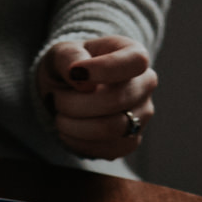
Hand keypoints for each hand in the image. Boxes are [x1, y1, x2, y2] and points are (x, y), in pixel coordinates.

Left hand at [39, 35, 157, 160]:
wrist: (68, 90)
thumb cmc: (69, 65)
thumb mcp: (61, 52)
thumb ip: (69, 57)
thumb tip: (83, 82)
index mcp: (133, 53)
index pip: (135, 61)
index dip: (105, 69)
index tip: (74, 72)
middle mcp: (145, 84)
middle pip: (116, 100)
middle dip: (75, 103)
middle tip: (56, 98)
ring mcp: (141, 115)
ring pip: (110, 129)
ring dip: (73, 125)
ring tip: (60, 114)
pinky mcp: (130, 141)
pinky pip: (107, 150)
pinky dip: (78, 142)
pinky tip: (69, 129)